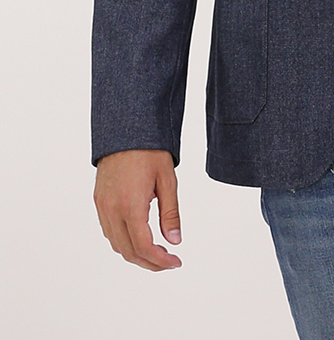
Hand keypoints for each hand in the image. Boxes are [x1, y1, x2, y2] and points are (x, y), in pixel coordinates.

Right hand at [94, 149, 181, 270]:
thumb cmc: (150, 151)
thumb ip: (170, 214)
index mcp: (131, 205)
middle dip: (150, 262)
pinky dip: (123, 242)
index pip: (144, 246)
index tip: (176, 262)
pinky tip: (139, 238)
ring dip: (136, 254)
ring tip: (156, 253)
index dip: (160, 260)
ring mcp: (102, 206)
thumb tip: (175, 241)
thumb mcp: (168, 180)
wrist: (125, 130)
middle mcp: (112, 209)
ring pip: (116, 245)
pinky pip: (108, 231)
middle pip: (129, 252)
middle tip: (169, 262)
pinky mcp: (99, 201)